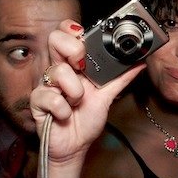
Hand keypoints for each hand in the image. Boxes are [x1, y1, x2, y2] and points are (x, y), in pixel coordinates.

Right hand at [30, 19, 144, 162]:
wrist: (75, 146)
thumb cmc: (86, 120)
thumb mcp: (108, 97)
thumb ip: (121, 78)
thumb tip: (140, 62)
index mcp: (74, 65)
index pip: (66, 33)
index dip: (73, 30)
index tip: (86, 41)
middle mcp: (58, 70)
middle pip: (55, 39)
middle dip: (73, 50)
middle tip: (82, 66)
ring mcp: (46, 84)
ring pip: (58, 70)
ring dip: (75, 91)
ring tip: (77, 102)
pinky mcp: (37, 101)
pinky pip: (51, 97)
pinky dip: (64, 109)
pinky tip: (65, 114)